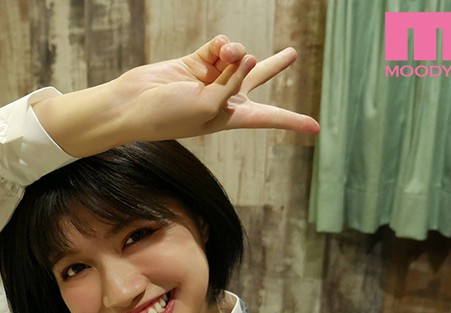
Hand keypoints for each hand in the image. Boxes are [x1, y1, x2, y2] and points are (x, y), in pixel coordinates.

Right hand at [112, 35, 319, 140]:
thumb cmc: (169, 115)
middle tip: (292, 53)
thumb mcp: (209, 107)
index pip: (269, 117)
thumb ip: (232, 81)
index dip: (293, 122)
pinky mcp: (196, 61)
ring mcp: (210, 78)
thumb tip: (244, 53)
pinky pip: (219, 47)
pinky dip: (221, 46)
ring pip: (238, 56)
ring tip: (225, 55)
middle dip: (274, 64)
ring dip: (236, 53)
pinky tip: (218, 49)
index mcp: (231, 117)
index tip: (316, 129)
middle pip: (257, 77)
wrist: (134, 104)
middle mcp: (224, 97)